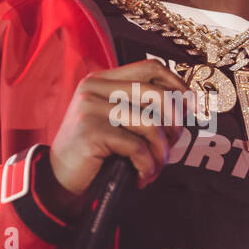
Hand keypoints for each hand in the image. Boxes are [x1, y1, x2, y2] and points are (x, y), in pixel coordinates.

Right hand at [48, 59, 193, 198]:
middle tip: (171, 147)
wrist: (59, 180)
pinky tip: (141, 177)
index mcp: (102, 80)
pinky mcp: (91, 131)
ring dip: (160, 153)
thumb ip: (139, 107)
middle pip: (156, 95)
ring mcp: (90, 107)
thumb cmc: (94, 153)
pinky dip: (146, 166)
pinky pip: (136, 147)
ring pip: (150, 125)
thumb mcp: (115, 122)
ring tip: (154, 169)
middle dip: (173, 125)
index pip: (150, 68)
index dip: (177, 85)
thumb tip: (185, 105)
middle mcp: (94, 88)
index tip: (190, 109)